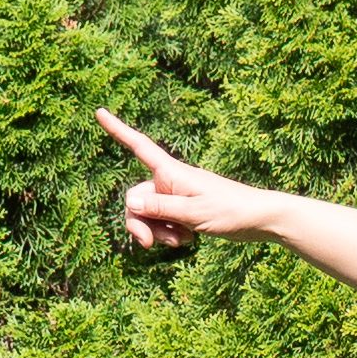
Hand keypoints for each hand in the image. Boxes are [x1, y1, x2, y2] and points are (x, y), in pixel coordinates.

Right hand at [95, 109, 273, 248]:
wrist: (258, 220)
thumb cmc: (231, 210)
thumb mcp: (194, 212)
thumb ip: (161, 209)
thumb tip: (130, 203)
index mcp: (170, 172)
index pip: (138, 146)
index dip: (118, 130)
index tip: (98, 111)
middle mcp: (169, 181)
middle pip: (136, 200)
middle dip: (140, 224)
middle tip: (149, 245)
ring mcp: (176, 197)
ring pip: (149, 216)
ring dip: (158, 233)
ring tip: (182, 241)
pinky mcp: (184, 212)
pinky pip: (164, 224)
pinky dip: (171, 235)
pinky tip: (190, 238)